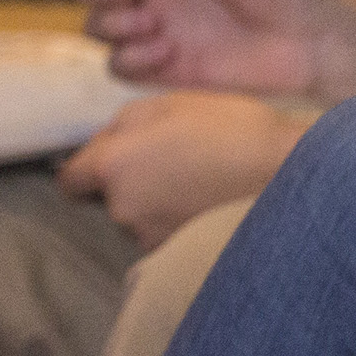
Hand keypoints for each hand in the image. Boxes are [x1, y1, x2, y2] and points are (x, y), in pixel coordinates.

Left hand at [55, 91, 310, 248]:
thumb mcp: (173, 102)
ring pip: (136, 215)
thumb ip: (125, 123)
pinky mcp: (174, 253)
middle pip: (108, 195)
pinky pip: (161, 232)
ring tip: (197, 179)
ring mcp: (147, 236)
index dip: (86, 168)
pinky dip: (175, 219)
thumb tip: (104, 143)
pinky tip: (206, 201)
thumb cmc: (232, 130)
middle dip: (130, 179)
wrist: (285, 176)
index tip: (110, 160)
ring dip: (153, 200)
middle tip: (172, 158)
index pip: (70, 179)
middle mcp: (121, 208)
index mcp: (114, 165)